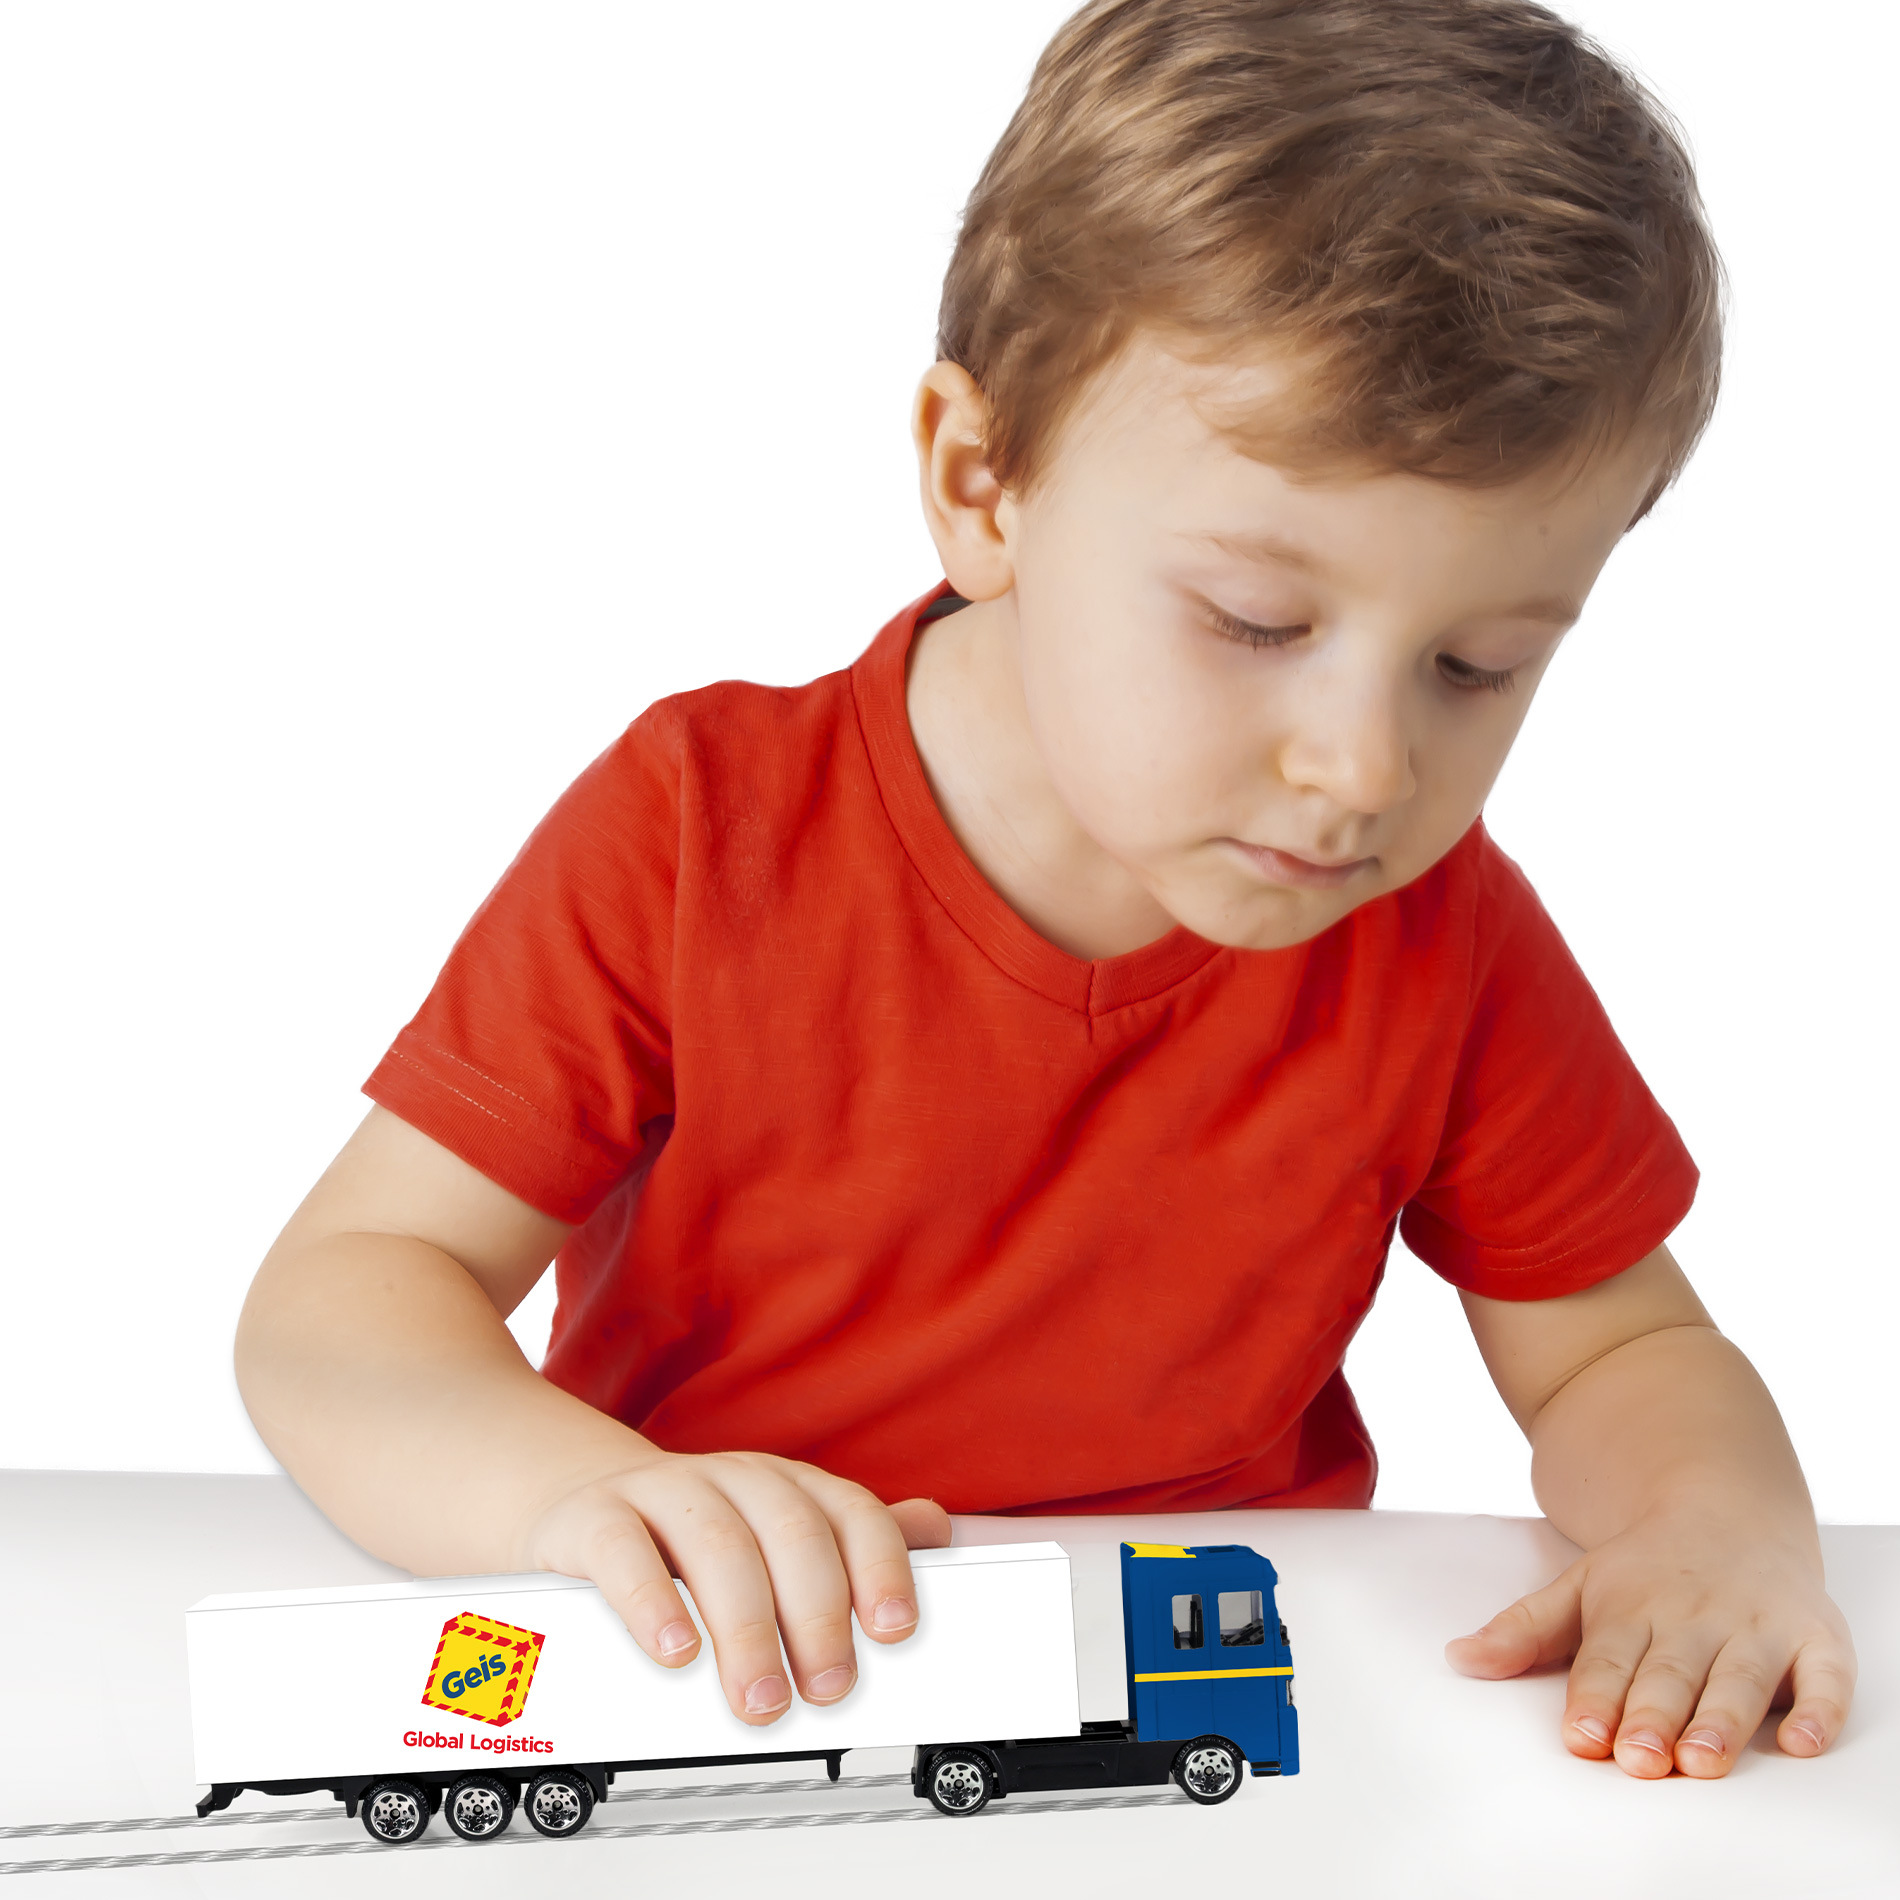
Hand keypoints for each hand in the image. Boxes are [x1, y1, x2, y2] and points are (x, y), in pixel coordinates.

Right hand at [520, 1448, 951, 1726]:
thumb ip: (853, 1540)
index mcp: (785, 1486)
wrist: (583, 1503)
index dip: (878, 1567)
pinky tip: (674, 1650)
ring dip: (746, 1626)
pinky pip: (623, 1550)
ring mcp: (662, 1493)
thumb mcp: (778, 1535)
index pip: (848, 1512)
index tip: (894, 1631)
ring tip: (759, 1696)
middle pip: (788, 1531)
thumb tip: (937, 1532)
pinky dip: (652, 1602)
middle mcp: (731, 1480)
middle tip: (828, 1688)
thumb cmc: (693, 1534)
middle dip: (817, 1613)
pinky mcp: (595, 1519)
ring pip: (715, 1543)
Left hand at [1445, 1506, 1855, 1776]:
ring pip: (1740, 1677)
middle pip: (1671, 1673)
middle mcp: (1695, 1616)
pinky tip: (1802, 1743)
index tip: (1581, 1736)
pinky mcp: (1815, 1634)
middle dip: (1655, 1715)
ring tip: (1703, 1760)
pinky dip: (1819, 1709)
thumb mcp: (1577, 1586)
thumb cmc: (1645, 1568)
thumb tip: (1457, 1659)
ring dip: (1722, 1718)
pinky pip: (1825, 1675)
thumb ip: (1522, 1630)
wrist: (1725, 1502)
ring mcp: (1757, 1624)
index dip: (1595, 1699)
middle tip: (1641, 1758)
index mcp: (1631, 1607)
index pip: (1609, 1660)